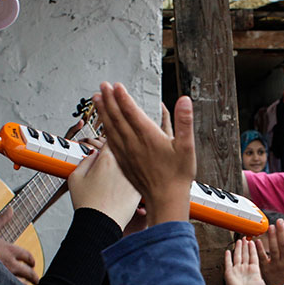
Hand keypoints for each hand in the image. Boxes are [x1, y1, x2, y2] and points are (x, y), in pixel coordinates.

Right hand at [0, 208, 37, 284]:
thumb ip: (1, 220)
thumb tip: (11, 210)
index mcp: (8, 250)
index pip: (26, 256)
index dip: (31, 260)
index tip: (32, 263)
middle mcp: (8, 263)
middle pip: (27, 273)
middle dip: (33, 277)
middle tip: (37, 281)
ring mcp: (1, 274)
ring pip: (18, 283)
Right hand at [67, 146, 141, 230]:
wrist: (100, 225)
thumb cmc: (87, 204)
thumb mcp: (75, 177)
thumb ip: (85, 160)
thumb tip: (94, 154)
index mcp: (107, 158)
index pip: (113, 138)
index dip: (112, 138)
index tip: (110, 142)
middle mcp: (123, 165)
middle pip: (127, 149)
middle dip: (123, 150)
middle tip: (117, 154)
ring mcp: (134, 177)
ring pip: (136, 163)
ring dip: (132, 164)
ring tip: (121, 172)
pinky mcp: (140, 190)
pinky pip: (141, 179)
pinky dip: (138, 179)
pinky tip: (131, 184)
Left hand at [93, 83, 194, 222]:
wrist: (166, 199)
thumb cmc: (178, 175)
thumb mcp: (187, 146)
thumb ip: (184, 121)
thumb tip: (184, 101)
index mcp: (148, 137)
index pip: (131, 112)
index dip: (122, 97)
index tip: (116, 85)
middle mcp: (134, 144)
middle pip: (117, 117)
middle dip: (109, 100)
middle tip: (102, 86)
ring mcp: (126, 154)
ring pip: (110, 128)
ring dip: (103, 112)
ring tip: (97, 99)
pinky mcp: (123, 162)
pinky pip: (110, 142)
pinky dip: (105, 130)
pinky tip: (102, 125)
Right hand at [225, 238, 268, 284]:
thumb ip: (272, 279)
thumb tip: (283, 276)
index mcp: (254, 271)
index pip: (254, 256)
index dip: (254, 249)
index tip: (254, 241)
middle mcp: (245, 270)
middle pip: (245, 254)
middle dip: (246, 246)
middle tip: (246, 238)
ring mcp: (237, 271)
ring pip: (237, 256)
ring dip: (238, 248)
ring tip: (239, 241)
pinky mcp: (229, 273)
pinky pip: (228, 263)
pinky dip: (227, 257)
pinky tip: (227, 251)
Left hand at [257, 219, 283, 284]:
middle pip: (283, 244)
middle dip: (281, 231)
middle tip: (279, 221)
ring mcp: (275, 267)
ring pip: (273, 249)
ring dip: (271, 237)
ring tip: (270, 227)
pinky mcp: (266, 271)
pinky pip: (262, 258)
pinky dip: (259, 249)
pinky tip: (256, 240)